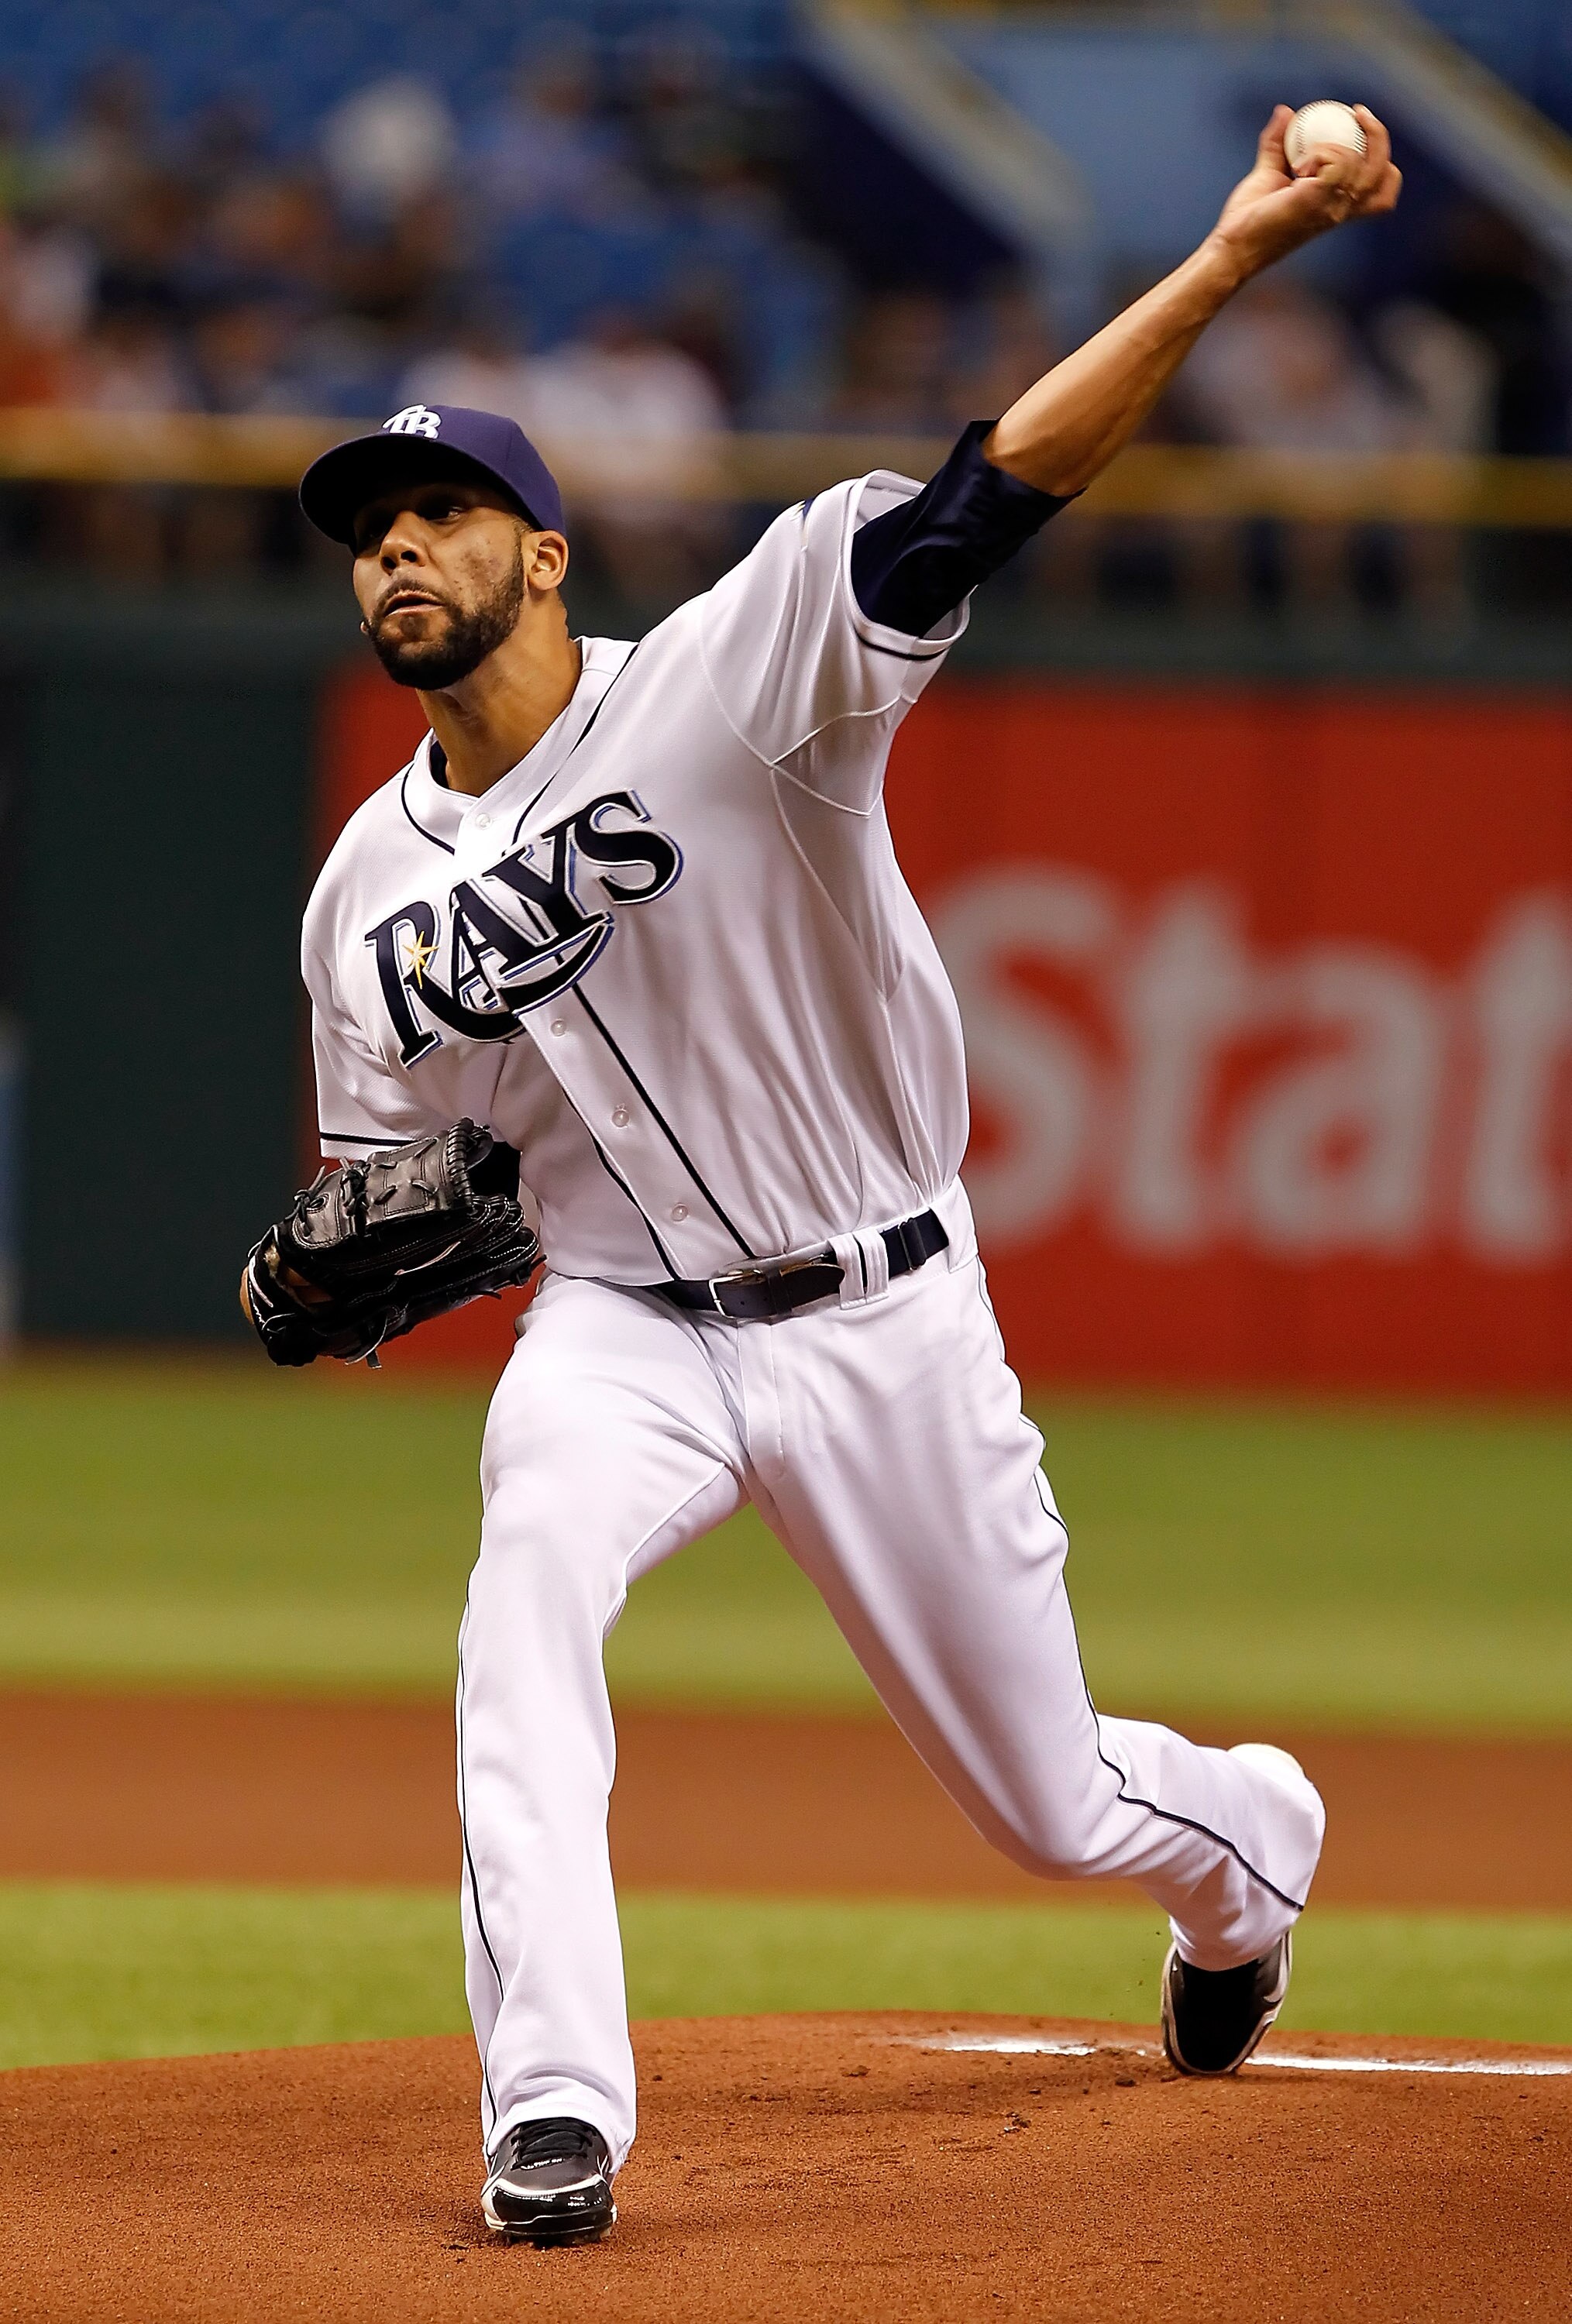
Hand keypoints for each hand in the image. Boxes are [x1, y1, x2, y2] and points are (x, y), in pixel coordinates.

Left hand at [1209, 105, 1400, 282]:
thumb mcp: (1268, 174)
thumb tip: (1285, 111)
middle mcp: (1340, 210)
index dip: (1385, 161)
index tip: (1361, 128)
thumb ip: (1277, 144)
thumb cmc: (1249, 218)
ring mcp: (1331, 208)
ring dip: (1342, 146)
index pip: (1382, 192)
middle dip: (1379, 138)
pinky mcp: (1316, 202)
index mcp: (1337, 207)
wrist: (1232, 244)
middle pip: (1385, 176)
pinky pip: (1338, 165)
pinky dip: (1324, 153)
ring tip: (1308, 153)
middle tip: (1357, 113)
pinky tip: (1298, 165)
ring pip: (1366, 169)